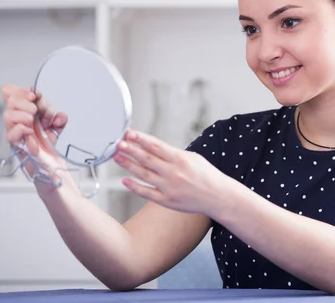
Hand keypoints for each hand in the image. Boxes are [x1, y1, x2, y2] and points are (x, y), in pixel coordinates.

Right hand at [1, 84, 68, 174]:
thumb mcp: (57, 126)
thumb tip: (61, 115)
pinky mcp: (15, 143)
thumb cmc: (48, 143)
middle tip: (37, 111)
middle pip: (10, 100)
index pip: (11, 92)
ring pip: (8, 115)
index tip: (35, 96)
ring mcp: (14, 130)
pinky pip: (11, 134)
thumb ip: (60, 119)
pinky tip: (31, 132)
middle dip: (27, 102)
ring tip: (34, 121)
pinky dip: (22, 129)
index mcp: (24, 110)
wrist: (50, 162)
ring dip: (24, 115)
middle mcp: (17, 118)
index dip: (21, 91)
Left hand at [113, 129, 228, 215]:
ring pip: (143, 174)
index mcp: (180, 159)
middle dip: (130, 150)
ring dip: (128, 165)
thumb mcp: (193, 158)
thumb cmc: (206, 175)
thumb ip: (173, 154)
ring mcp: (169, 187)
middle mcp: (173, 172)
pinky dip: (134, 186)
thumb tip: (152, 147)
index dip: (140, 138)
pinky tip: (124, 180)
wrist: (217, 196)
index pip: (155, 145)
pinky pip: (146, 193)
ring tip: (117, 157)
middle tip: (118, 144)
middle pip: (146, 158)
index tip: (129, 133)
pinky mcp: (167, 201)